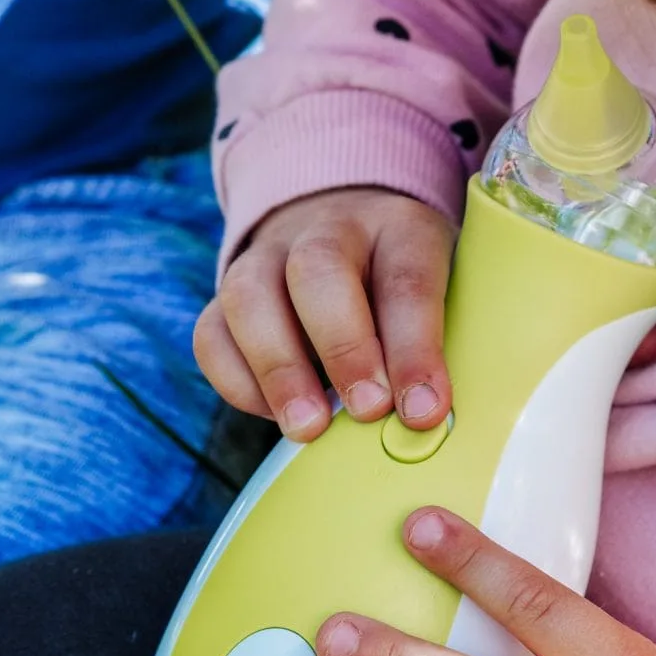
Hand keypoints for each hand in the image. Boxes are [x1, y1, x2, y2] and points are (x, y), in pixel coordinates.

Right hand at [195, 188, 456, 441]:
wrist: (343, 228)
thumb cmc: (404, 288)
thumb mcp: (443, 293)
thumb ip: (433, 347)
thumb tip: (422, 421)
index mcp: (399, 228)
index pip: (407, 280)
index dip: (415, 350)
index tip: (423, 410)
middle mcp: (327, 231)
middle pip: (319, 271)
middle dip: (344, 349)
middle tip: (367, 410)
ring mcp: (267, 256)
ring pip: (250, 295)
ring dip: (279, 370)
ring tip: (308, 428)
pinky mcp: (226, 293)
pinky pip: (212, 334)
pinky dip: (238, 382)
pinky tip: (274, 414)